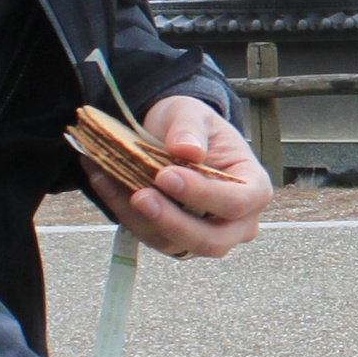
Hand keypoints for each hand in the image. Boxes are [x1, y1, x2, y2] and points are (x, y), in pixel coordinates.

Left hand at [89, 94, 271, 258]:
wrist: (172, 137)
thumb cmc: (193, 127)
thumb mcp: (192, 112)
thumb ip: (190, 128)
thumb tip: (188, 150)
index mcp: (253, 188)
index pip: (236, 202)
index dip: (203, 194)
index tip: (166, 175)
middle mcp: (236, 222)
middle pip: (212, 241)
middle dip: (173, 222)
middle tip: (140, 196)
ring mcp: (204, 236)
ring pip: (175, 244)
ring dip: (139, 217)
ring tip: (109, 178)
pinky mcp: (174, 240)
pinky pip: (149, 237)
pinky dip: (123, 213)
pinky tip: (104, 180)